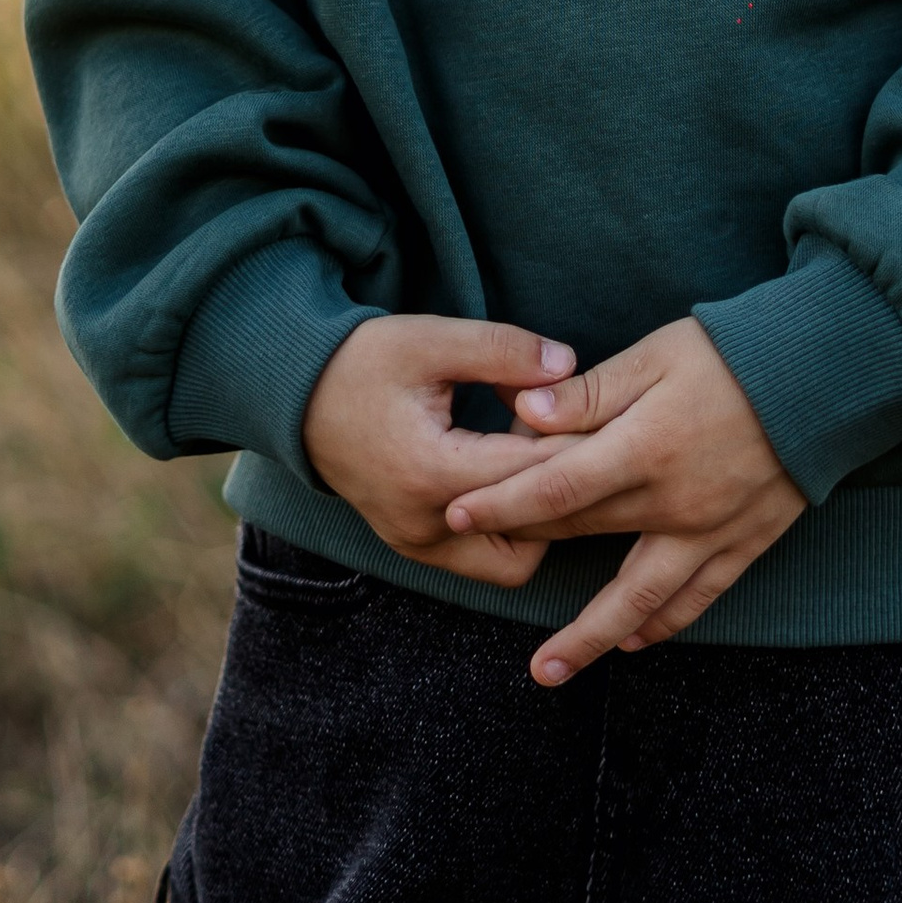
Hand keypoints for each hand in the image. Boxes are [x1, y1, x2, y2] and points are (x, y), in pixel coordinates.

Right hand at [301, 314, 577, 584]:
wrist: (295, 397)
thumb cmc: (363, 363)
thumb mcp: (430, 339)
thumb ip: (502, 350)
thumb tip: (568, 364)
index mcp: (430, 472)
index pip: (531, 474)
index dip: (576, 445)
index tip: (606, 418)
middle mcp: (425, 524)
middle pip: (533, 534)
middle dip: (566, 492)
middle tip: (581, 444)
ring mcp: (417, 545)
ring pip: (513, 563)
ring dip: (540, 519)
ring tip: (542, 460)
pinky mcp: (414, 547)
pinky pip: (484, 560)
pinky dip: (512, 528)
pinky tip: (517, 477)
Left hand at [447, 318, 804, 685]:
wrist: (831, 373)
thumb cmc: (737, 353)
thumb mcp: (658, 355)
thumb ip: (592, 392)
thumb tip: (526, 415)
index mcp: (646, 448)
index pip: (555, 488)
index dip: (500, 504)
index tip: (454, 515)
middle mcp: (675, 502)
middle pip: (584, 538)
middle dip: (527, 551)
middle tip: (479, 566)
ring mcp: (712, 532)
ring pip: (638, 598)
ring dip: (589, 637)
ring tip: (547, 671)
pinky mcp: (746, 543)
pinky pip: (698, 598)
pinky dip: (662, 624)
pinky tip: (634, 641)